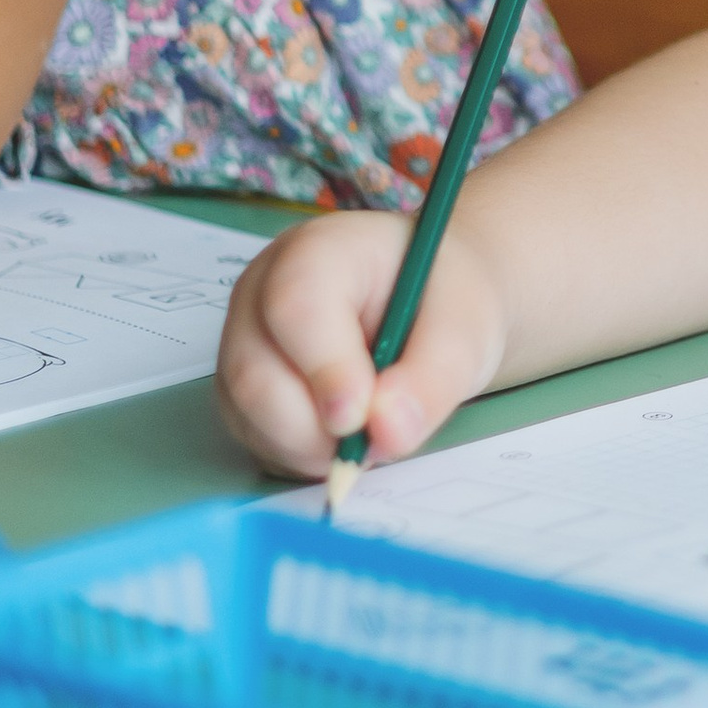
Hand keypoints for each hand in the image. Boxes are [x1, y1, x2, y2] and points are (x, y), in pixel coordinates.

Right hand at [215, 209, 506, 477]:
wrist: (432, 304)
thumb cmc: (443, 300)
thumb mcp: (465, 330)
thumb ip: (433, 379)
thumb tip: (388, 434)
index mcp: (319, 251)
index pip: (296, 306)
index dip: (325, 369)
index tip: (360, 418)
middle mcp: (263, 291)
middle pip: (255, 372)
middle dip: (315, 427)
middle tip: (376, 440)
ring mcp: (244, 340)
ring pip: (248, 415)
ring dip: (310, 448)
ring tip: (372, 431)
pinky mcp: (242, 388)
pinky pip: (254, 438)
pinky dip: (300, 456)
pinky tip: (345, 436)